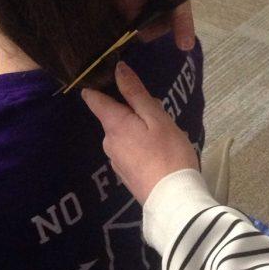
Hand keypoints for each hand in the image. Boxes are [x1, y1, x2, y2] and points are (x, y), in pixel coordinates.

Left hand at [82, 62, 198, 204]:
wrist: (174, 200)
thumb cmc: (169, 153)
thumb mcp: (157, 118)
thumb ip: (136, 94)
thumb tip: (118, 69)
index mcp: (114, 125)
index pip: (94, 99)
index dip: (98, 85)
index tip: (110, 75)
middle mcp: (108, 142)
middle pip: (113, 116)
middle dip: (131, 109)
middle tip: (158, 110)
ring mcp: (116, 161)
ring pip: (123, 133)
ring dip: (138, 128)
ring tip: (164, 133)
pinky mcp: (125, 175)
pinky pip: (129, 150)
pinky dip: (140, 144)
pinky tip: (160, 150)